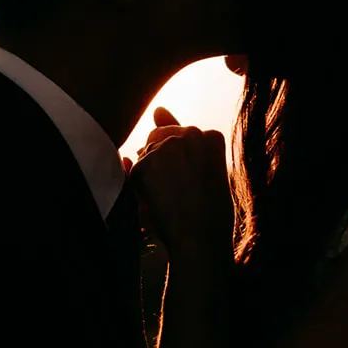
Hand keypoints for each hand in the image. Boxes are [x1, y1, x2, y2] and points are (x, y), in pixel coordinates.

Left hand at [130, 107, 231, 262]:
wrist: (200, 238)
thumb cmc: (207, 211)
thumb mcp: (203, 169)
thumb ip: (180, 135)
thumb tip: (158, 108)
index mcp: (213, 136)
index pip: (183, 138)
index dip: (180, 163)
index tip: (188, 181)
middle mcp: (191, 133)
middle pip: (161, 139)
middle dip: (162, 162)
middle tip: (176, 191)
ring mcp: (168, 145)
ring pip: (147, 154)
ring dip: (151, 175)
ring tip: (171, 197)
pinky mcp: (147, 161)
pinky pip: (134, 170)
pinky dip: (140, 188)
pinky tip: (159, 201)